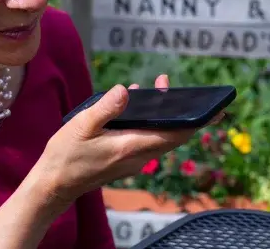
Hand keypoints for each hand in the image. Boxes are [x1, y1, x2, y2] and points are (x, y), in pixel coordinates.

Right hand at [34, 74, 220, 207]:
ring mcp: (132, 161)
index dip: (197, 121)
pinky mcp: (124, 161)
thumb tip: (126, 91)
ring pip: (159, 137)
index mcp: (131, 146)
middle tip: (169, 84)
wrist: (54, 185)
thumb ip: (106, 108)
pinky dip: (147, 123)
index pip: (175, 134)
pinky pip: (146, 140)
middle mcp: (137, 156)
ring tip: (153, 89)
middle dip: (178, 110)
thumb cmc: (66, 156)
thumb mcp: (81, 126)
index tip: (215, 109)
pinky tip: (132, 106)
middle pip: (171, 135)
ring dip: (161, 115)